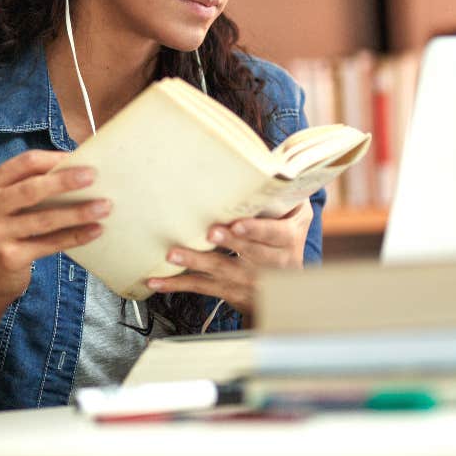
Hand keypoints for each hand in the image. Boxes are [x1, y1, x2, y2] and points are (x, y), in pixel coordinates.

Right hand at [0, 150, 109, 309]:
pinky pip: (49, 244)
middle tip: (93, 176)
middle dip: (65, 181)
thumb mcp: (8, 204)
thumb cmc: (7, 231)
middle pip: (31, 189)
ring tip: (104, 206)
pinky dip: (75, 236)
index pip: (24, 163)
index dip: (54, 159)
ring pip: (44, 219)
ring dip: (77, 212)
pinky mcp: (9, 258)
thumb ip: (32, 186)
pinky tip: (95, 230)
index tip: (82, 158)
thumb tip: (80, 170)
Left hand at [145, 200, 312, 315]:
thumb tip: (270, 164)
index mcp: (288, 240)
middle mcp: (272, 263)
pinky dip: (178, 285)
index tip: (237, 224)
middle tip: (209, 233)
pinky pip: (203, 287)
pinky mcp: (230, 291)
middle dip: (228, 243)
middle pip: (248, 253)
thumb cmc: (286, 238)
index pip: (274, 234)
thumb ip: (286, 195)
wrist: (289, 290)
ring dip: (196, 262)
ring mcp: (250, 281)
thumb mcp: (297, 217)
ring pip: (222, 270)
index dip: (256, 230)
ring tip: (173, 254)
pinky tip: (157, 282)